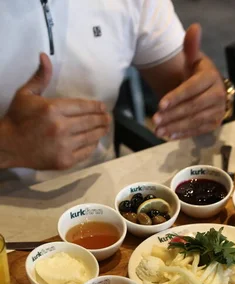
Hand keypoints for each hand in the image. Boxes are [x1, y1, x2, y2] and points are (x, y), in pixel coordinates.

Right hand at [2, 53, 110, 169]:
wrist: (8, 146)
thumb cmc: (17, 118)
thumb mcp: (26, 94)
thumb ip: (40, 77)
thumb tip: (45, 56)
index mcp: (53, 109)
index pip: (83, 106)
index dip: (96, 106)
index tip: (103, 107)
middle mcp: (62, 127)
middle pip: (90, 122)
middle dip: (102, 119)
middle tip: (108, 118)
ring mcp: (65, 146)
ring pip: (91, 137)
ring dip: (100, 132)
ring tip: (105, 128)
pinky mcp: (65, 161)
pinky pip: (85, 152)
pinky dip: (92, 146)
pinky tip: (94, 141)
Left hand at [153, 24, 225, 139]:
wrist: (209, 89)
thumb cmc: (197, 74)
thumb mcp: (193, 60)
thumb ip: (190, 47)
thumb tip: (194, 27)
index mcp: (211, 78)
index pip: (192, 89)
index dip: (176, 97)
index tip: (160, 104)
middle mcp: (218, 96)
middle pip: (192, 107)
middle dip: (172, 115)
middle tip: (155, 120)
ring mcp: (217, 112)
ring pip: (194, 121)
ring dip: (175, 127)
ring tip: (158, 131)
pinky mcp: (215, 124)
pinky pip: (197, 131)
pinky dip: (182, 134)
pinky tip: (168, 136)